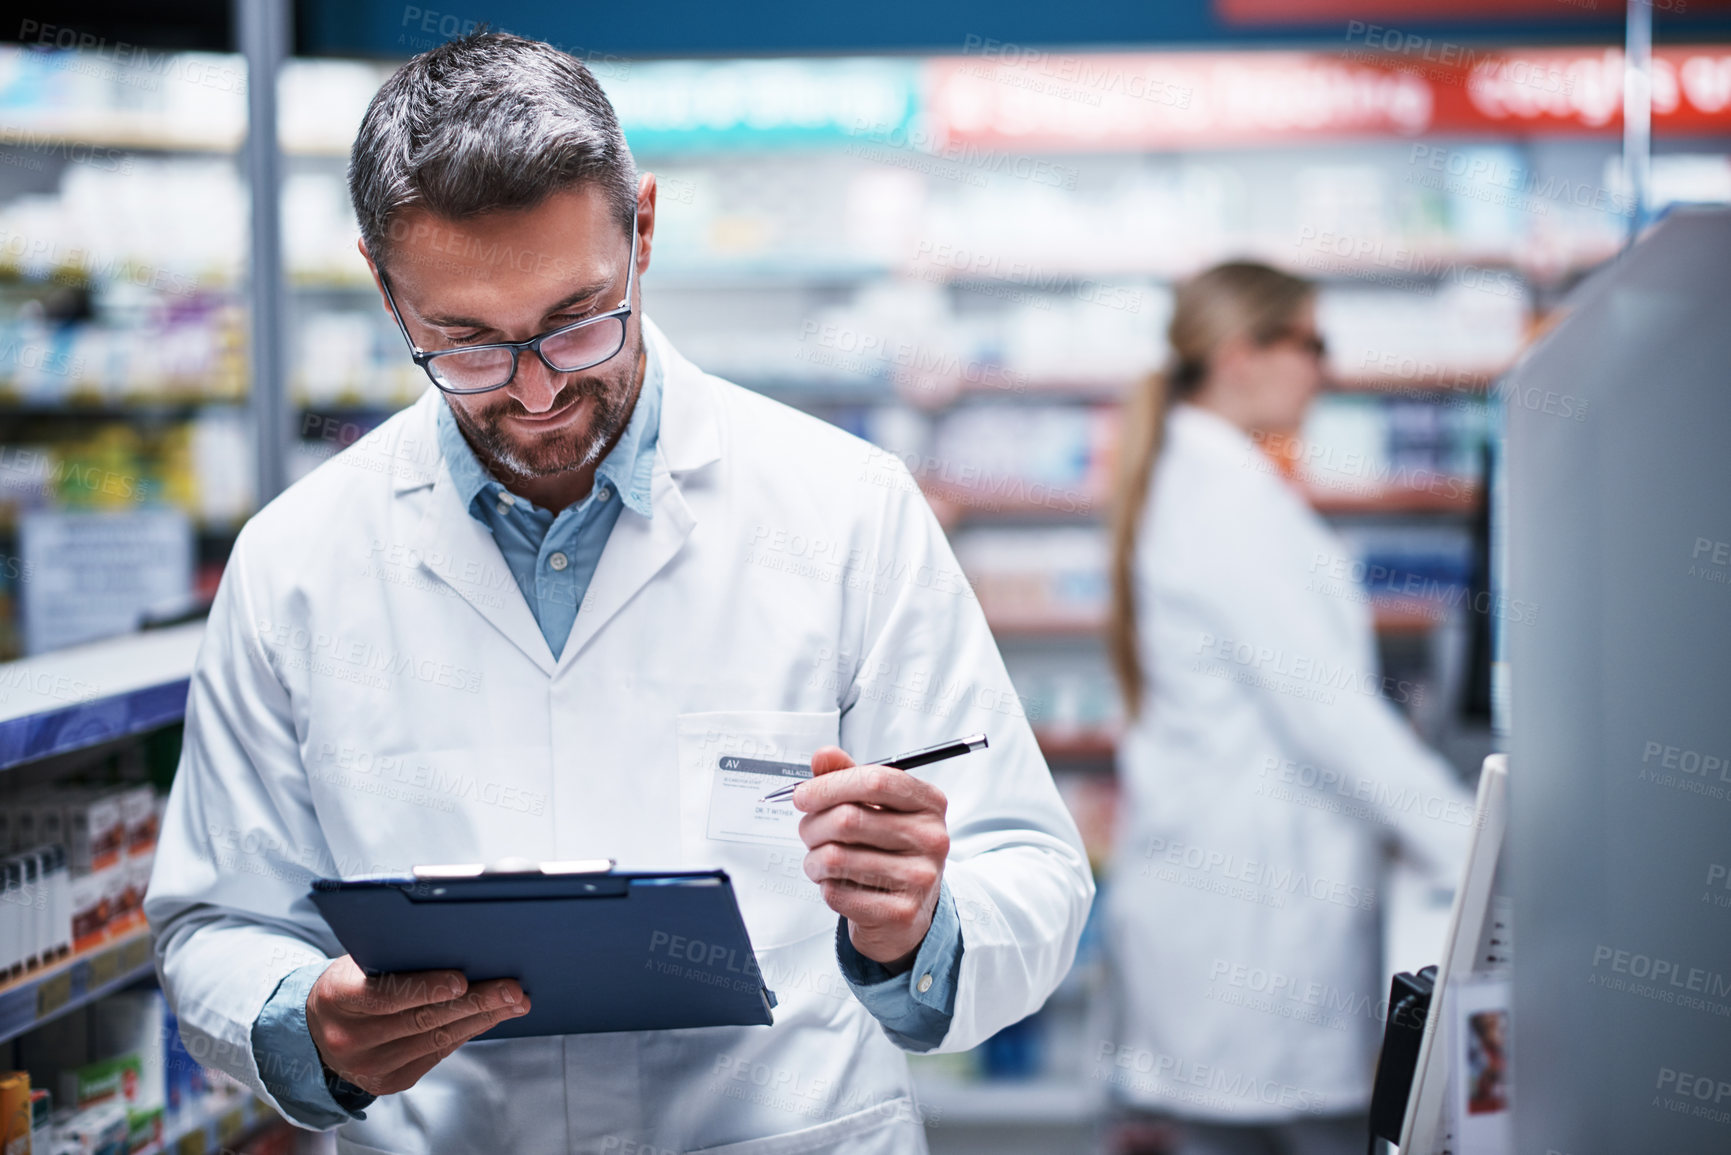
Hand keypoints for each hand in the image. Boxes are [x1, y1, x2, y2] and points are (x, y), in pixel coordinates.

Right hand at [305, 956, 529, 1096]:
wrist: (319, 1029)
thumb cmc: (350, 983)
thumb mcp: (359, 963)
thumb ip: (397, 958)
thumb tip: (459, 946)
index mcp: (337, 998)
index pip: (385, 994)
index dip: (425, 987)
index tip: (461, 979)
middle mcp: (350, 1038)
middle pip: (421, 1019)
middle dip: (474, 1002)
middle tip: (511, 989)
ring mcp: (369, 1067)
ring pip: (435, 1039)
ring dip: (481, 1019)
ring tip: (514, 1002)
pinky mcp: (389, 1082)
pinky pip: (437, 1053)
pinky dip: (467, 1033)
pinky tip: (491, 1017)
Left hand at [793, 746, 949, 970]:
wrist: (908, 911)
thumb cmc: (887, 850)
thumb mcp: (876, 807)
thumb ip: (848, 777)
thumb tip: (824, 755)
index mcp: (929, 803)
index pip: (875, 781)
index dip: (830, 785)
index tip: (803, 796)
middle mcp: (932, 838)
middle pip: (848, 819)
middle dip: (812, 825)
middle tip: (807, 832)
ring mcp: (920, 878)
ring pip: (835, 858)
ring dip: (813, 860)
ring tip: (819, 861)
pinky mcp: (901, 913)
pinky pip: (837, 892)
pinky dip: (825, 887)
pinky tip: (837, 884)